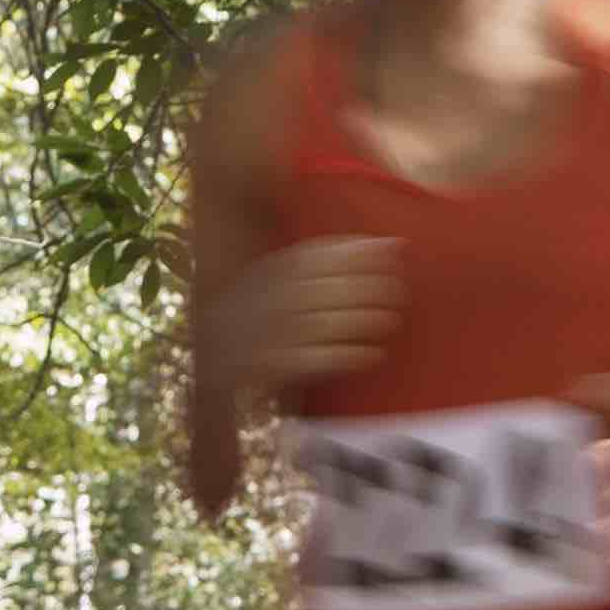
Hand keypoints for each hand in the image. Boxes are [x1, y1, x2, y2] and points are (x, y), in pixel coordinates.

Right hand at [218, 236, 404, 400]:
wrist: (211, 350)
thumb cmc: (262, 306)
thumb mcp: (282, 272)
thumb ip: (332, 256)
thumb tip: (395, 243)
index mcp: (273, 272)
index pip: (317, 256)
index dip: (358, 253)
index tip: (393, 253)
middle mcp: (271, 300)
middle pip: (324, 289)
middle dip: (367, 288)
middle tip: (398, 291)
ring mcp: (271, 333)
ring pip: (323, 324)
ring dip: (361, 321)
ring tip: (390, 320)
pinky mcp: (274, 366)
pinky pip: (315, 361)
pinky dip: (346, 357)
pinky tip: (372, 354)